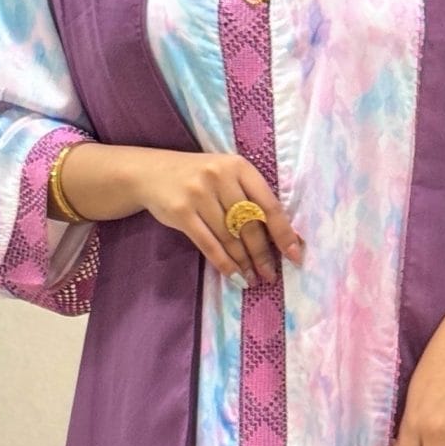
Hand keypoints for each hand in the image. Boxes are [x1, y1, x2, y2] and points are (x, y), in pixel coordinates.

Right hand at [134, 150, 303, 284]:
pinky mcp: (181, 212)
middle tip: (270, 275)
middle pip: (250, 225)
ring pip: (229, 237)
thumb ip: (251, 198)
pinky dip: (224, 263)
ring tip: (253, 278)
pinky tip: (234, 275)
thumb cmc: (198, 178)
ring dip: (244, 262)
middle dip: (263, 254)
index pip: (269, 205)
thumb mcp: (226, 176)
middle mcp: (220, 177)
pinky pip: (208, 244)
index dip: (284, 233)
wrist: (150, 172)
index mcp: (239, 167)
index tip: (294, 255)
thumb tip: (283, 237)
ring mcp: (199, 194)